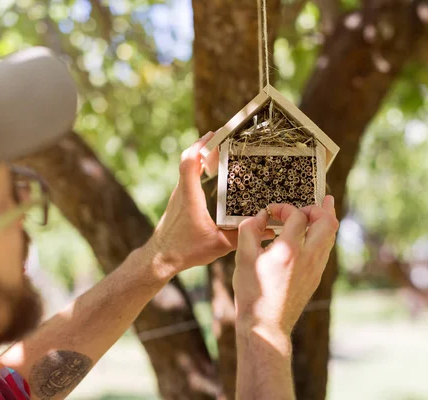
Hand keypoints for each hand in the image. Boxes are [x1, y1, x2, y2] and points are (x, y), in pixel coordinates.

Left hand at [147, 132, 273, 275]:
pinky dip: (198, 168)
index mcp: (190, 197)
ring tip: (219, 150)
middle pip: (188, 159)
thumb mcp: (219, 246)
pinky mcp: (178, 201)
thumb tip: (267, 231)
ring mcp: (178, 195)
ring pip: (187, 167)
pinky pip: (187, 177)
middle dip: (204, 145)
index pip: (189, 162)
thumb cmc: (186, 251)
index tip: (213, 135)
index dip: (199, 145)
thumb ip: (242, 237)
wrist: (160, 259)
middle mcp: (182, 192)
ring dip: (200, 156)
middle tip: (222, 137)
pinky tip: (210, 172)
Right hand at [233, 196, 338, 335]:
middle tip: (309, 204)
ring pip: (330, 236)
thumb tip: (259, 216)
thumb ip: (249, 230)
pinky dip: (321, 236)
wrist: (266, 325)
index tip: (271, 212)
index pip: (297, 216)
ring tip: (321, 209)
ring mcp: (316, 268)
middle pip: (328, 222)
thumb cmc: (252, 293)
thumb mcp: (243, 258)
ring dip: (324, 220)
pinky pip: (325, 249)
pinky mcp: (316, 277)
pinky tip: (312, 234)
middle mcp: (309, 257)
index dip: (284, 208)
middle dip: (319, 208)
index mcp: (289, 251)